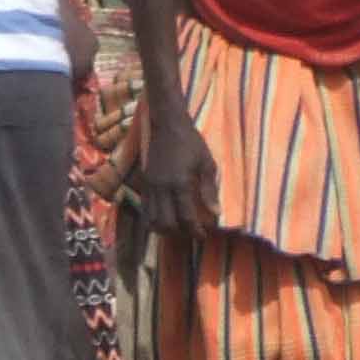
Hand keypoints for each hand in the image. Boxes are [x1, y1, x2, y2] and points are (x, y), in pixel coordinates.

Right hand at [139, 110, 219, 236]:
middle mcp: (161, 188)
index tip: (203, 236)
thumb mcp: (206, 163)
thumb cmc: (191, 142)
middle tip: (190, 231)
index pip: (186, 217)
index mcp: (179, 183)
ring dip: (164, 228)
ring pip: (151, 219)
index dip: (195, 231)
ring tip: (177, 227)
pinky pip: (145, 209)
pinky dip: (153, 218)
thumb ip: (209, 189)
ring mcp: (150, 186)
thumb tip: (216, 213)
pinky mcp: (144, 182)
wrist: (167, 124)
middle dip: (179, 233)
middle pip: (166, 223)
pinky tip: (164, 217)